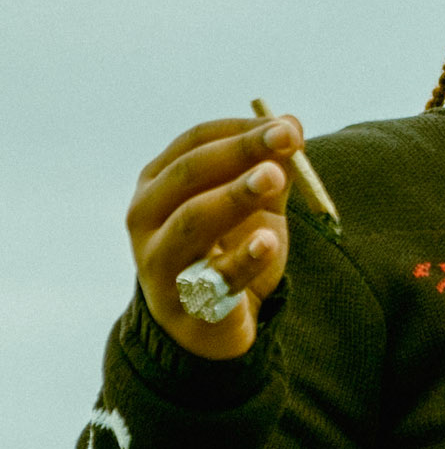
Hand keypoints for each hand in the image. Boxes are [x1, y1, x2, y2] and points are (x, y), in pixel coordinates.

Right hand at [126, 113, 303, 360]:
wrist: (210, 325)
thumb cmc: (226, 251)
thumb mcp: (251, 207)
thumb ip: (270, 167)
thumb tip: (292, 123)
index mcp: (158, 183)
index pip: (194, 143)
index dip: (240, 130)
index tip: (286, 126)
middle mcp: (146, 216)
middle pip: (190, 174)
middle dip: (240, 152)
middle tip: (286, 139)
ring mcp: (159, 260)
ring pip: (192, 221)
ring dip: (235, 196)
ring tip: (274, 178)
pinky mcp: (183, 302)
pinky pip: (213, 277)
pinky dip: (241, 258)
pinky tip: (267, 242)